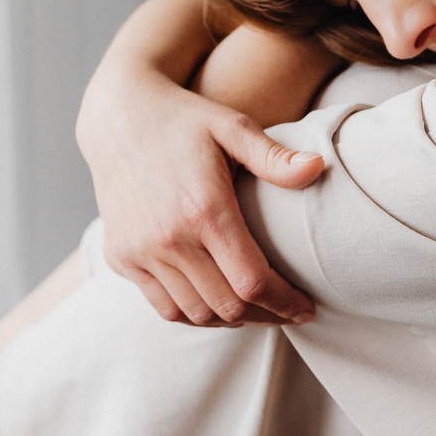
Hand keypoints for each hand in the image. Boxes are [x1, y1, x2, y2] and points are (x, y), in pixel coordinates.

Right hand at [78, 68, 323, 326]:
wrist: (117, 116)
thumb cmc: (183, 119)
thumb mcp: (232, 127)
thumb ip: (274, 156)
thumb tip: (318, 167)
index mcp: (204, 209)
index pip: (253, 282)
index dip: (285, 304)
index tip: (306, 308)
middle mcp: (168, 237)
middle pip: (228, 306)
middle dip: (266, 317)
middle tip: (288, 312)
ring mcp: (140, 251)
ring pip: (195, 314)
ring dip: (232, 319)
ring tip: (256, 309)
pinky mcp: (120, 256)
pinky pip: (163, 305)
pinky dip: (194, 314)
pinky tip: (216, 302)